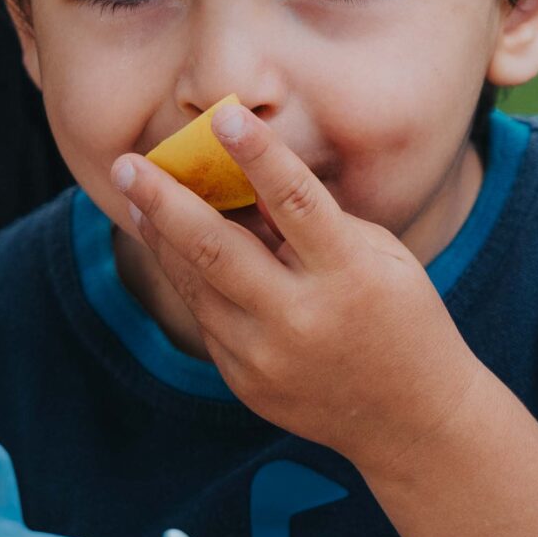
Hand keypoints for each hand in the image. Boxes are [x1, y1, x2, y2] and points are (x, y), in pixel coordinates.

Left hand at [113, 107, 479, 478]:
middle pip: (216, 248)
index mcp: (349, 276)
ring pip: (196, 284)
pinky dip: (189, 278)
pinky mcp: (245, 382)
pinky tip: (171, 245)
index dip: (259, 155)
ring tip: (135, 195)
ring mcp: (267, 357)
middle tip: (126, 163)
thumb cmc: (402, 318)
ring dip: (160, 236)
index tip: (223, 115)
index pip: (297, 202)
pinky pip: (207, 319)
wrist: (411, 421)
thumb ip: (317, 223)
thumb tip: (245, 183)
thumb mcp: (380, 258)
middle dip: (163, 201)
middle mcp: (301, 318)